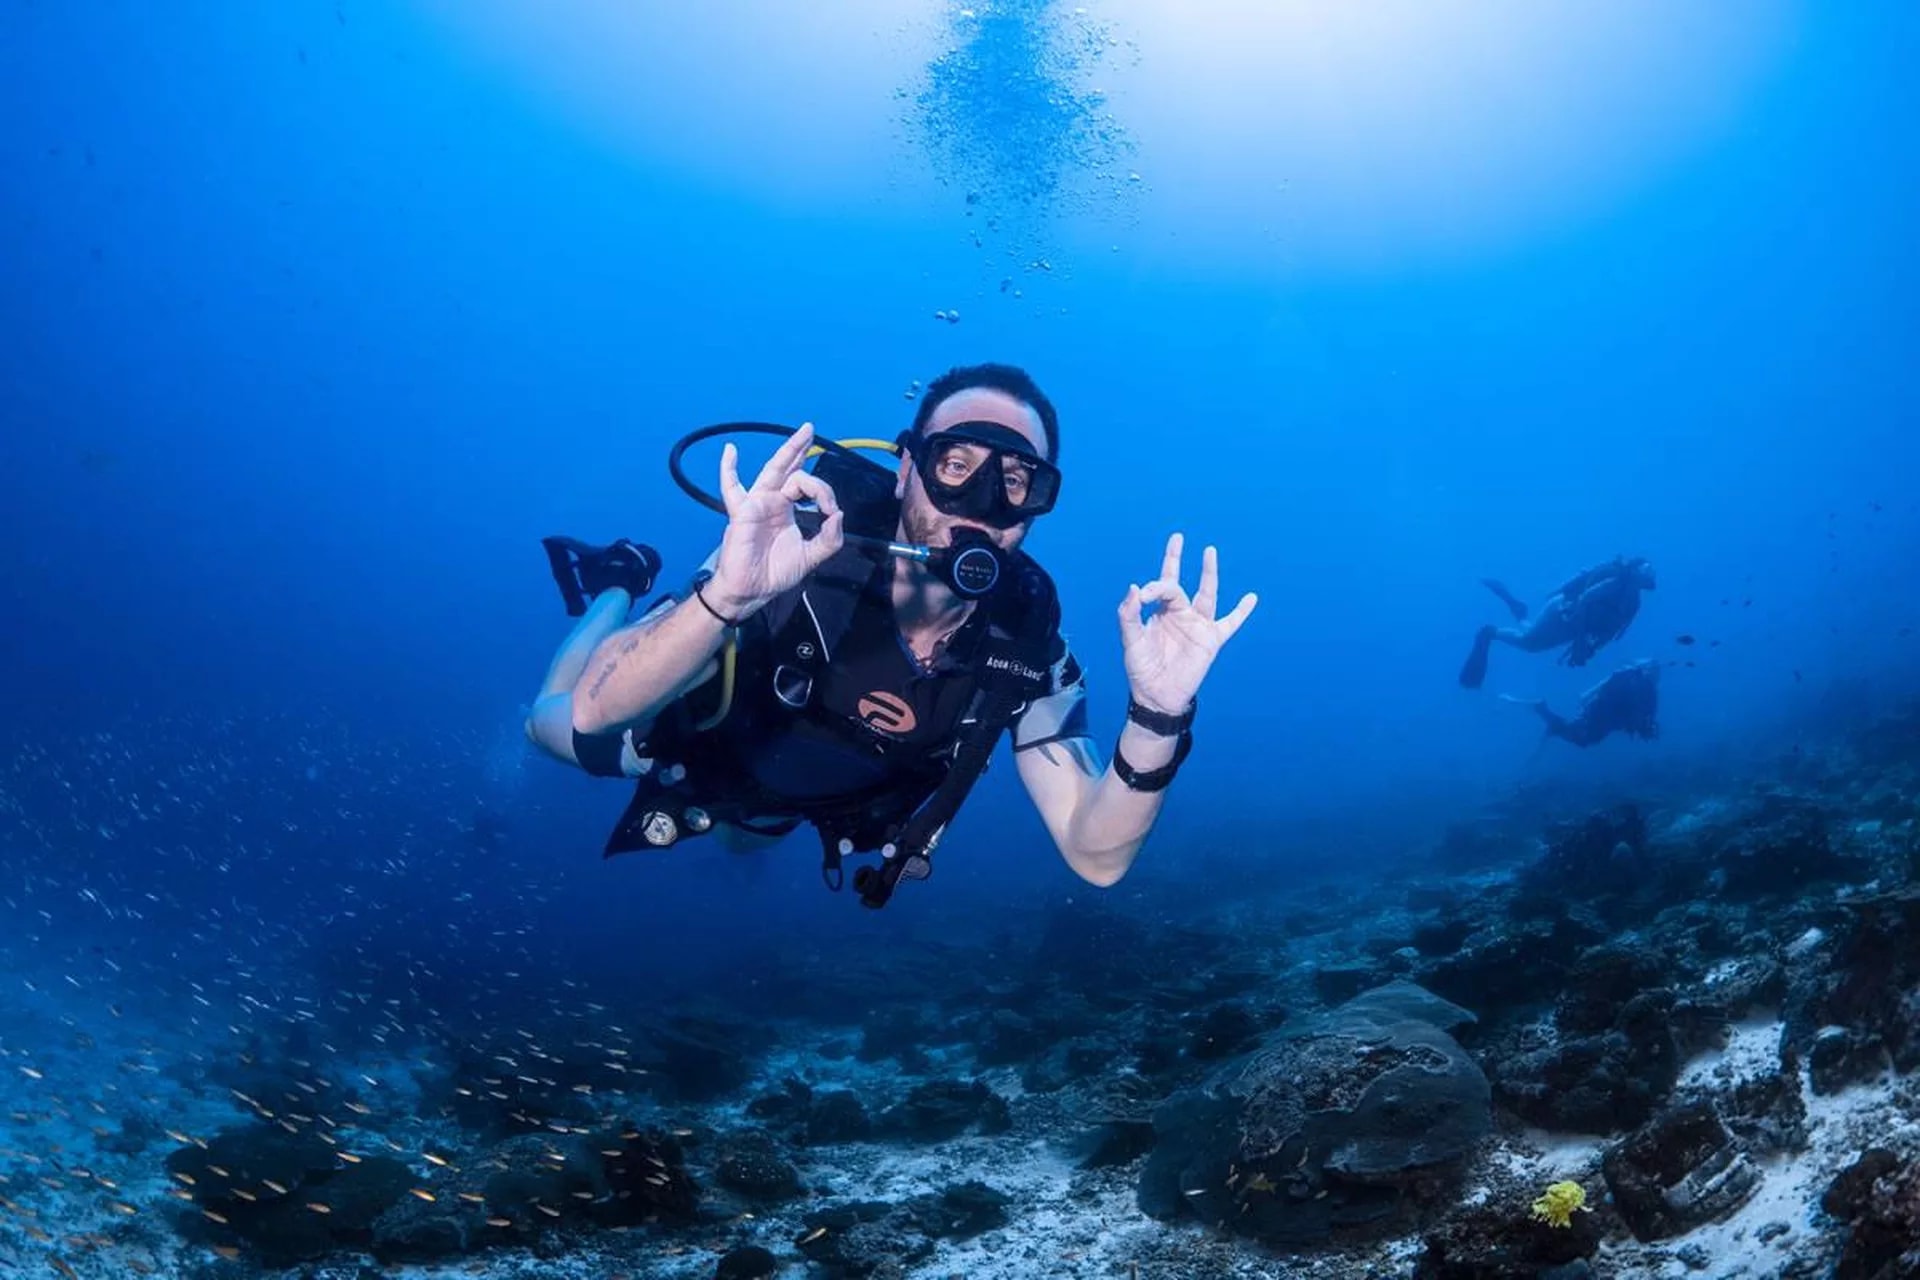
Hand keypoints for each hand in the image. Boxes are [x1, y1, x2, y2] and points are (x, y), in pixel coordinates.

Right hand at [705, 423, 844, 616]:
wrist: (752, 590)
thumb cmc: (776, 573)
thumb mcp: (811, 557)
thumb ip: (828, 539)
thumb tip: (838, 515)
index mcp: (788, 509)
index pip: (808, 487)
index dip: (823, 493)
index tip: (831, 511)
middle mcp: (773, 501)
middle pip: (790, 469)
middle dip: (800, 448)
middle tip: (810, 429)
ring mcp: (757, 503)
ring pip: (774, 471)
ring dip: (788, 451)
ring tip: (802, 432)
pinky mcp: (743, 511)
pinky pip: (731, 488)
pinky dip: (728, 469)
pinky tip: (730, 451)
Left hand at [1117, 533, 1256, 714]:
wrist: (1157, 695)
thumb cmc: (1142, 668)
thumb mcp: (1131, 640)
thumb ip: (1129, 614)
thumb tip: (1134, 587)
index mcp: (1158, 612)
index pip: (1159, 588)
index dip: (1153, 586)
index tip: (1143, 595)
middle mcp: (1179, 613)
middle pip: (1179, 582)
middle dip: (1175, 559)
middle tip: (1177, 537)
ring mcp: (1197, 625)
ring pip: (1206, 594)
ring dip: (1208, 573)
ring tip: (1209, 551)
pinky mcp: (1211, 640)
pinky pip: (1230, 623)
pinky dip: (1241, 611)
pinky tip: (1252, 597)